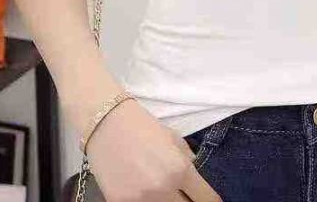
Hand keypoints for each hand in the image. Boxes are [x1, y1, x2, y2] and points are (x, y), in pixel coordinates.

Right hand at [85, 98, 221, 200]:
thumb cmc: (142, 126)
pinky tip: (142, 190)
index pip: (206, 199)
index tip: (207, 199)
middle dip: (188, 201)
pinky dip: (145, 201)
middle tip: (183, 194)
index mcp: (180, 169)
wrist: (105, 123)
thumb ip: (187, 161)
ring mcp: (140, 200)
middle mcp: (163, 188)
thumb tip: (196, 181)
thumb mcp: (173, 138)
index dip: (210, 201)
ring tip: (163, 190)